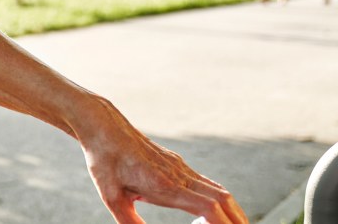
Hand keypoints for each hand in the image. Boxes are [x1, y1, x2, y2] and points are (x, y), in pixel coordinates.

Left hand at [78, 98, 246, 223]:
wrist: (104, 128)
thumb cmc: (105, 161)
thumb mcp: (111, 196)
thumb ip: (129, 222)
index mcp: (165, 185)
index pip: (208, 207)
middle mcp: (179, 175)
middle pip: (223, 200)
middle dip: (238, 221)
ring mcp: (181, 168)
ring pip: (219, 190)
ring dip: (232, 211)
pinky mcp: (178, 164)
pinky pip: (207, 182)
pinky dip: (220, 199)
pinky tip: (218, 211)